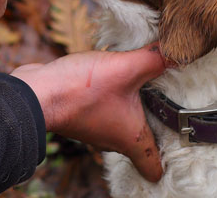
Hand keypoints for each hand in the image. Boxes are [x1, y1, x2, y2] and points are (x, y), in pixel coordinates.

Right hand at [11, 44, 165, 181]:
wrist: (36, 91)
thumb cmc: (80, 91)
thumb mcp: (125, 69)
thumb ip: (154, 59)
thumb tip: (180, 51)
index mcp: (130, 138)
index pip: (154, 166)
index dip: (169, 162)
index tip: (179, 151)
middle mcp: (112, 139)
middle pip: (140, 142)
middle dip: (155, 127)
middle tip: (172, 107)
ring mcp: (94, 128)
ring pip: (121, 123)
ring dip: (133, 109)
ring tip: (147, 86)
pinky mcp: (81, 112)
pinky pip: (105, 109)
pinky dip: (113, 99)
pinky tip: (116, 78)